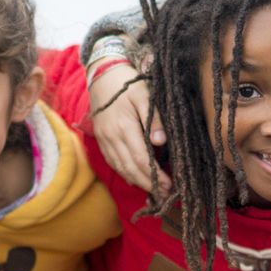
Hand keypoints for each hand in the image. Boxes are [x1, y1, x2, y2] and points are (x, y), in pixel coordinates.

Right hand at [87, 59, 164, 194]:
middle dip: (149, 184)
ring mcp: (103, 139)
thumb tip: (160, 142)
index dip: (156, 175)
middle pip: (131, 168)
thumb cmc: (128, 83)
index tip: (170, 186)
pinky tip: (135, 179)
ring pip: (120, 168)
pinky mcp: (100, 139)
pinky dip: (124, 173)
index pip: (142, 159)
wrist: (102, 75)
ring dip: (137, 182)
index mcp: (124, 126)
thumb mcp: (145, 95)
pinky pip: (112, 162)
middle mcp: (111, 136)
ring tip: (154, 191)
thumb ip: (153, 119)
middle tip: (165, 195)